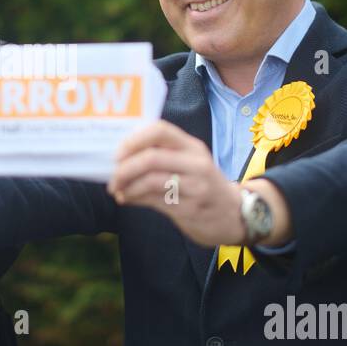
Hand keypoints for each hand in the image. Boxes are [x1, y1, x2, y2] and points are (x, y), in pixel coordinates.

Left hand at [107, 120, 246, 246]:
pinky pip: (154, 201)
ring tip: (117, 190)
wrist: (233, 215)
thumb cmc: (202, 185)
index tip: (117, 153)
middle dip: (124, 168)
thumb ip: (163, 154)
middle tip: (113, 177)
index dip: (133, 140)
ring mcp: (195, 187)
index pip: (160, 130)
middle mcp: (196, 164)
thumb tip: (120, 156)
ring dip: (127, 186)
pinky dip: (135, 199)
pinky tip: (127, 199)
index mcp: (192, 147)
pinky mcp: (190, 209)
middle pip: (151, 158)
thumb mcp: (190, 162)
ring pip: (151, 181)